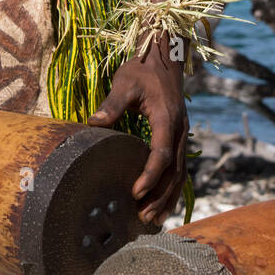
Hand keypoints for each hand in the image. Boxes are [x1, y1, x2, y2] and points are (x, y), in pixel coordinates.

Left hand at [88, 42, 187, 224]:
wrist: (164, 55)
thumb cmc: (142, 69)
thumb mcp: (125, 82)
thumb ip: (112, 104)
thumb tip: (92, 124)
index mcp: (166, 117)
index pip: (162, 153)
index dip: (150, 176)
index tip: (135, 192)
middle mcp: (179, 129)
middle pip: (175, 171)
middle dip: (160, 196)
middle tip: (143, 217)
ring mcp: (182, 134)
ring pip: (180, 173)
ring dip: (168, 197)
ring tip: (152, 219)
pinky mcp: (179, 136)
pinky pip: (180, 167)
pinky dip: (172, 187)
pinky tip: (161, 202)